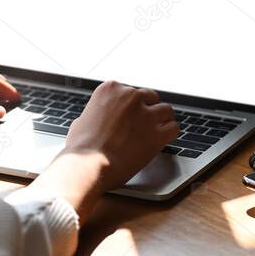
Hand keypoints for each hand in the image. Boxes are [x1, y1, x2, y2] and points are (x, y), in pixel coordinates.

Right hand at [30, 81, 177, 219]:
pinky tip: (164, 140)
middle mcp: (130, 97)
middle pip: (150, 97)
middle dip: (148, 110)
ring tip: (158, 131)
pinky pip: (174, 128)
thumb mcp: (82, 119)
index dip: (132, 105)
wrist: (86, 166)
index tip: (131, 115)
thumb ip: (97, 113)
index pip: (131, 91)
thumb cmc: (80, 148)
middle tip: (145, 124)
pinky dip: (170, 134)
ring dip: (162, 120)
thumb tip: (99, 118)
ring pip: (166, 110)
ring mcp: (146, 114)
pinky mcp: (157, 134)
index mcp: (111, 89)